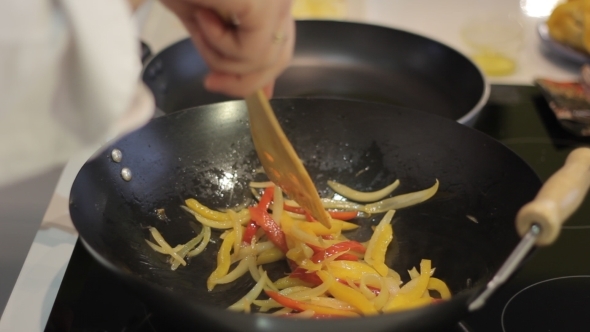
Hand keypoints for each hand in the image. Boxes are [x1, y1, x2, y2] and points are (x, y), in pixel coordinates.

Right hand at [160, 0, 294, 97]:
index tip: (218, 83)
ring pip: (262, 60)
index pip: (281, 51)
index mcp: (271, 2)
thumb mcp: (208, 23)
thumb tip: (260, 90)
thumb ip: (234, 54)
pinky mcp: (263, 3)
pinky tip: (203, 14)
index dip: (255, 78)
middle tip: (210, 80)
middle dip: (239, 80)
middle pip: (278, 60)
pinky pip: (250, 52)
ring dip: (218, 55)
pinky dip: (217, 43)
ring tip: (199, 21)